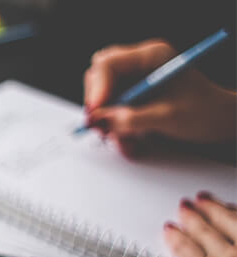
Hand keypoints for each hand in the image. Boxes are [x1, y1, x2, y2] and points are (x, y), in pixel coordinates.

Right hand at [83, 39, 236, 156]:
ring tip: (124, 141)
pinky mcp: (134, 95)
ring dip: (108, 121)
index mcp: (151, 56)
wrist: (219, 120)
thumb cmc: (204, 112)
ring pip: (104, 97)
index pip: (108, 64)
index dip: (97, 88)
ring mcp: (135, 79)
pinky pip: (113, 110)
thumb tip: (101, 120)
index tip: (94, 112)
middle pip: (99, 77)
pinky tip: (131, 142)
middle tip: (100, 127)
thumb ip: (132, 118)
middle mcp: (139, 64)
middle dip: (98, 104)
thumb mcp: (167, 117)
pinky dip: (117, 128)